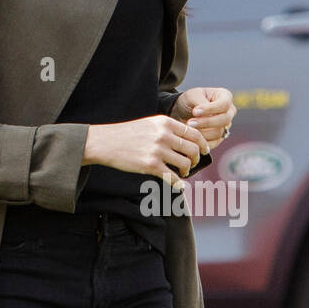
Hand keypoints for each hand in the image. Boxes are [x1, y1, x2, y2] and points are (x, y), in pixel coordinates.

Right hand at [83, 113, 210, 191]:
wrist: (104, 142)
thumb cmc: (126, 134)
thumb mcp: (149, 124)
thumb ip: (168, 130)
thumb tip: (186, 142)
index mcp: (165, 122)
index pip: (194, 133)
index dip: (203, 144)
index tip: (204, 151)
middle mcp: (164, 135)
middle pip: (193, 149)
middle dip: (196, 159)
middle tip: (191, 164)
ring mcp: (158, 151)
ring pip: (185, 164)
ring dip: (187, 171)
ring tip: (182, 173)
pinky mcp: (150, 165)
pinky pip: (173, 177)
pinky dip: (179, 183)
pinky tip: (178, 184)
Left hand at [170, 87, 235, 149]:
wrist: (183, 112)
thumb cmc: (189, 100)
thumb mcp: (192, 96)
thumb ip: (199, 103)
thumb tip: (202, 114)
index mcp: (225, 97)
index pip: (224, 104)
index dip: (210, 109)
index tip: (195, 112)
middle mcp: (229, 112)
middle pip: (224, 120)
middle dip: (206, 122)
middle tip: (190, 123)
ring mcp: (226, 125)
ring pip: (219, 132)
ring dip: (203, 133)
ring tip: (189, 129)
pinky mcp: (220, 137)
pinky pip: (215, 143)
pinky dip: (203, 142)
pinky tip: (192, 138)